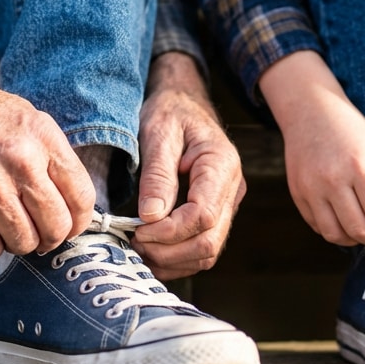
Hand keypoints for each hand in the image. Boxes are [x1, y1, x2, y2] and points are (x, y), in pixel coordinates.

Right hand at [0, 19, 94, 258]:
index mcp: (43, 137)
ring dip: (18, 243)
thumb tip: (67, 199)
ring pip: (24, 242)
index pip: (82, 195)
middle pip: (57, 225)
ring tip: (6, 227)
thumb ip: (49, 155)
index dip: (79, 220)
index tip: (70, 226)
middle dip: (51, 238)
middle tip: (39, 234)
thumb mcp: (24, 116)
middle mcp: (22, 161)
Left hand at [130, 52, 245, 280]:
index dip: (169, 232)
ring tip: (138, 248)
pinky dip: (176, 259)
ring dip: (172, 260)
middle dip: (168, 252)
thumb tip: (151, 217)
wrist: (183, 103)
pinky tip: (150, 250)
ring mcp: (226, 205)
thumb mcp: (159, 133)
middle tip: (133, 242)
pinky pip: (201, 248)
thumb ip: (157, 175)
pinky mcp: (215, 214)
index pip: (203, 216)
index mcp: (221, 165)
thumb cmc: (170, 112)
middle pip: (209, 242)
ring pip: (208, 253)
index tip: (137, 229)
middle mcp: (232, 190)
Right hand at [259, 51, 364, 245]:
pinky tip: (342, 221)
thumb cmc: (348, 128)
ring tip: (362, 230)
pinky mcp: (297, 193)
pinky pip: (317, 226)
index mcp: (358, 167)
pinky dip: (333, 230)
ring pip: (335, 234)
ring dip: (353, 239)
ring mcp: (311, 189)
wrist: (309, 111)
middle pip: (358, 229)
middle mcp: (332, 180)